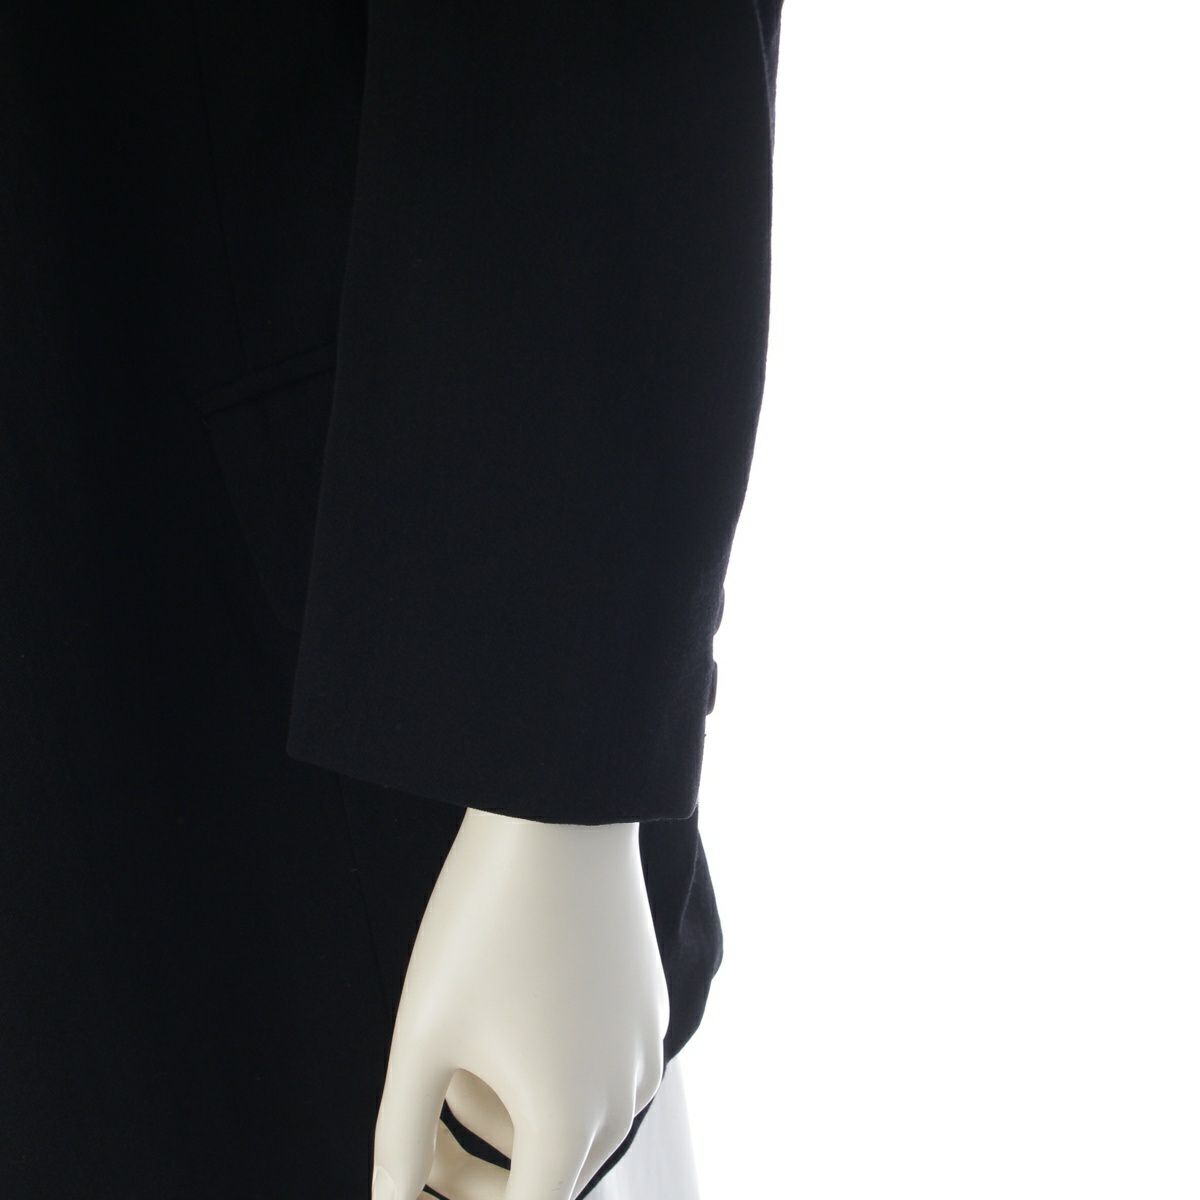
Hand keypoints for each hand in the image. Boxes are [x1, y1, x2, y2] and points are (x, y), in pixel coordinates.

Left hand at [371, 806, 668, 1199]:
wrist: (559, 818)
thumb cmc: (484, 923)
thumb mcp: (424, 1034)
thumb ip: (401, 1136)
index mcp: (568, 1119)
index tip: (421, 1186)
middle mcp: (623, 1097)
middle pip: (545, 1176)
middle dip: (473, 1169)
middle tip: (419, 1136)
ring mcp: (644, 1049)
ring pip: (570, 1120)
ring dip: (507, 1112)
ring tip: (458, 1048)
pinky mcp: (647, 1008)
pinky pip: (597, 1070)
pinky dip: (548, 1068)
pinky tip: (508, 1011)